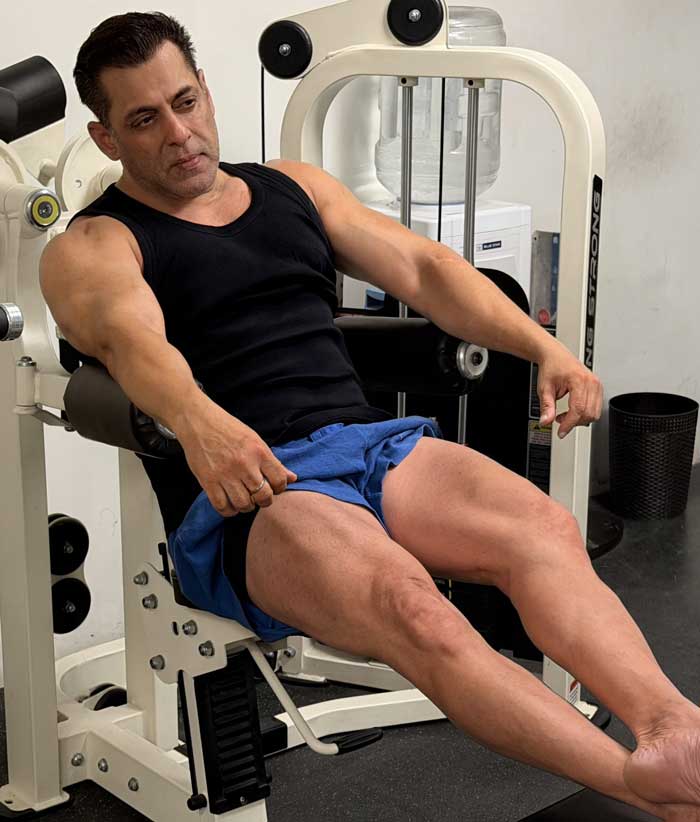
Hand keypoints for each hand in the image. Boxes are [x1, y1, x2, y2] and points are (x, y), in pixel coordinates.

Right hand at [176, 401, 296, 516]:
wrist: (199, 422)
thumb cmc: (229, 430)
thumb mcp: (255, 440)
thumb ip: (273, 462)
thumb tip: (292, 478)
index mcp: (258, 452)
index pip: (279, 480)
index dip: (279, 488)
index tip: (273, 487)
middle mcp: (244, 464)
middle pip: (263, 496)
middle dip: (264, 500)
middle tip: (259, 497)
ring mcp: (226, 474)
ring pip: (244, 504)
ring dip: (246, 506)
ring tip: (244, 499)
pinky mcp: (208, 481)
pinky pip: (223, 506)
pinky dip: (229, 510)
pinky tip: (230, 503)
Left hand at [537, 346, 602, 438]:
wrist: (555, 355)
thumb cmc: (551, 367)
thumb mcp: (544, 388)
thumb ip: (546, 407)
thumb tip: (545, 422)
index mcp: (579, 380)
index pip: (578, 409)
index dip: (569, 423)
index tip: (561, 432)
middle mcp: (591, 382)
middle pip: (588, 413)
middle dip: (574, 422)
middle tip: (559, 421)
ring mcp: (597, 384)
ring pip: (594, 413)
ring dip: (580, 419)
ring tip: (565, 415)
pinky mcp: (598, 387)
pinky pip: (596, 407)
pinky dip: (585, 413)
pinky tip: (573, 410)